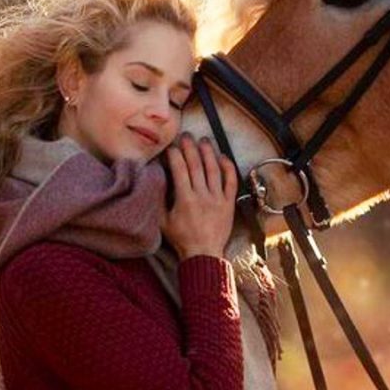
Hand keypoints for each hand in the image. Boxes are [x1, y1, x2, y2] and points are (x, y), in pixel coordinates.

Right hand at [161, 134, 237, 259]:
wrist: (203, 253)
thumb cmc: (181, 238)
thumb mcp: (163, 221)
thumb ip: (160, 200)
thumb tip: (158, 179)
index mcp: (184, 199)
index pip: (180, 169)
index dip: (175, 155)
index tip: (171, 146)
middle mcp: (202, 196)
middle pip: (196, 165)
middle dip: (190, 147)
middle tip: (186, 135)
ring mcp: (217, 198)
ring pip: (213, 169)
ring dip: (208, 152)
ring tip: (204, 140)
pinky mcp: (228, 203)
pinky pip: (230, 182)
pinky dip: (228, 168)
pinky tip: (223, 156)